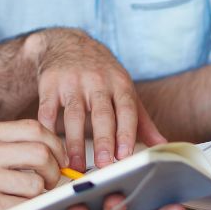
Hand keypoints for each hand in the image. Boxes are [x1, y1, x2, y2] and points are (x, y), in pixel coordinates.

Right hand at [0, 119, 68, 209]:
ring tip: (29, 197)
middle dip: (55, 169)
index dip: (55, 143)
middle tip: (52, 180)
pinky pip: (26, 206)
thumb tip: (55, 147)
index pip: (33, 128)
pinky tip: (20, 209)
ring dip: (41, 194)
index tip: (59, 157)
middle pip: (40, 153)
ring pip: (37, 183)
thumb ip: (9, 143)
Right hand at [29, 28, 166, 170]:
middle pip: (102, 114)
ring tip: (75, 165)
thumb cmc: (101, 73)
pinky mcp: (50, 84)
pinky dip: (48, 128)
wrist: (68, 43)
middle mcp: (98, 81)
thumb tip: (163, 145)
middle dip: (103, 141)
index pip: (127, 110)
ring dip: (75, 142)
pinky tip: (49, 146)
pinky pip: (47, 109)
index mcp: (120, 84)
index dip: (126, 133)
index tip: (125, 156)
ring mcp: (72, 82)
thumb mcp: (124, 89)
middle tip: (103, 165)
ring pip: (74, 115)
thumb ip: (142, 120)